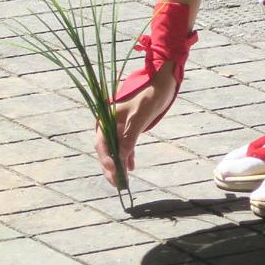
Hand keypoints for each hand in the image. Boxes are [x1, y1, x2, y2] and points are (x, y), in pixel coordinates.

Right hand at [96, 61, 174, 188]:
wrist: (162, 81)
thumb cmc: (150, 94)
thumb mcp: (140, 115)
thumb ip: (129, 136)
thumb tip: (121, 157)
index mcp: (107, 117)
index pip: (102, 143)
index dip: (106, 159)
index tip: (114, 172)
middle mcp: (110, 123)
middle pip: (107, 149)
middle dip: (111, 167)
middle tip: (118, 183)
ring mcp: (119, 125)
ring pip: (116, 149)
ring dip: (119, 164)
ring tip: (123, 181)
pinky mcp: (129, 127)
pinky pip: (125, 145)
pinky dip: (128, 156)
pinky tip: (131, 168)